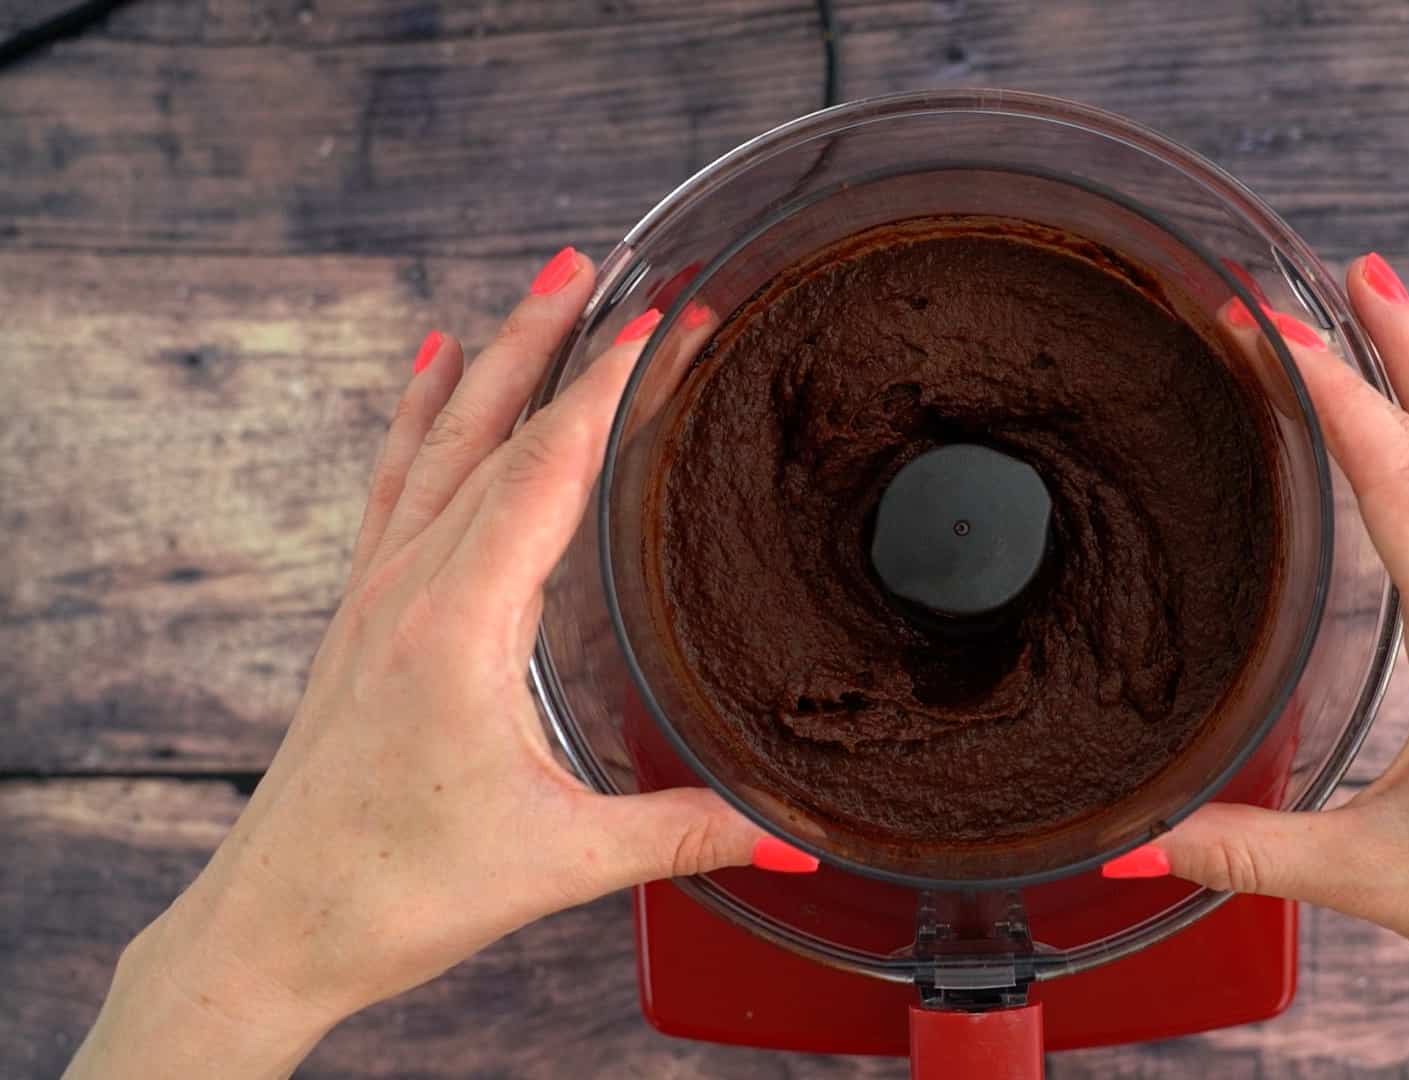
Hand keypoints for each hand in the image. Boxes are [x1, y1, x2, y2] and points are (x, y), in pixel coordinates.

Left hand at [69, 249, 769, 1077]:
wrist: (274, 927)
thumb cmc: (394, 890)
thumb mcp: (561, 862)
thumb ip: (683, 832)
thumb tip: (790, 834)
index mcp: (459, 623)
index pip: (548, 468)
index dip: (613, 388)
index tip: (666, 323)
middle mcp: (409, 588)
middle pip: (489, 429)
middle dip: (550, 337)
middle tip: (601, 260)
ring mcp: (377, 595)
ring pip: (438, 444)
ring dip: (490, 360)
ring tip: (537, 290)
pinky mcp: (362, 617)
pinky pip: (396, 485)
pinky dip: (421, 418)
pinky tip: (431, 378)